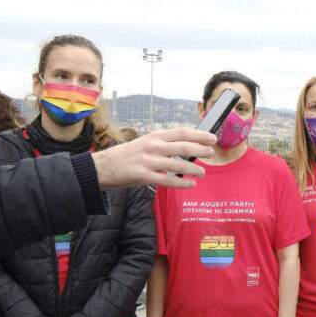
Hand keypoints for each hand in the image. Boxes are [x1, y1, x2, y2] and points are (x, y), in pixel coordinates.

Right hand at [92, 128, 216, 189]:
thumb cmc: (128, 155)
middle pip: (184, 146)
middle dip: (201, 150)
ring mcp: (148, 161)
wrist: (102, 167)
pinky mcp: (143, 176)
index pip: (182, 132)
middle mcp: (153, 147)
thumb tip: (190, 147)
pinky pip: (168, 180)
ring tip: (202, 172)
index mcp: (155, 136)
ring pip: (178, 164)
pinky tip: (190, 184)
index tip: (213, 138)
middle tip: (211, 153)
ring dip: (195, 169)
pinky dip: (182, 183)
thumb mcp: (146, 143)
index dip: (200, 135)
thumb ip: (165, 144)